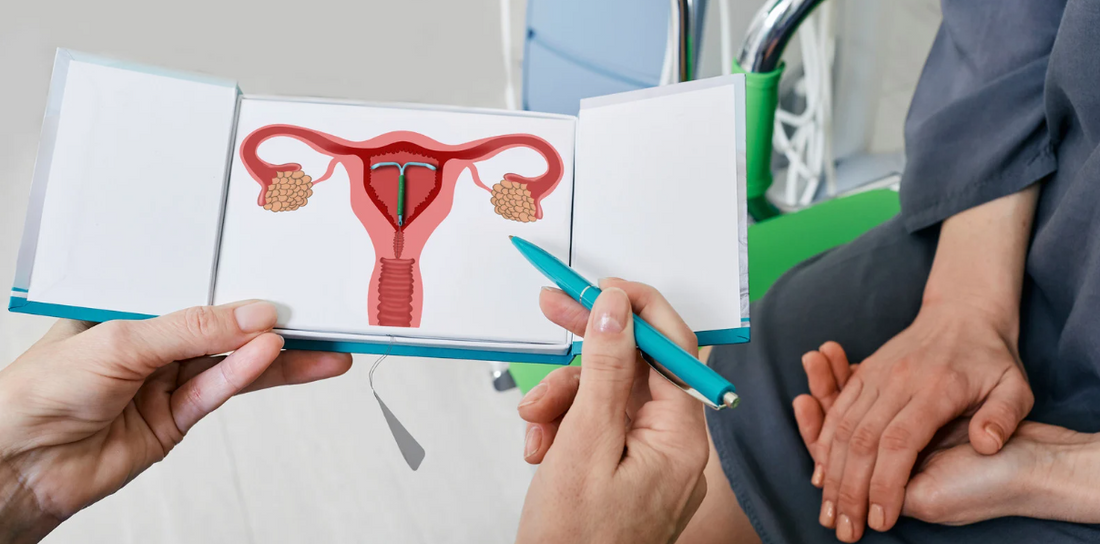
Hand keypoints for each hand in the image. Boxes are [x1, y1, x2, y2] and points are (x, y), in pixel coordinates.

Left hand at [0, 301, 351, 541]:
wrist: (19, 465)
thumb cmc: (38, 392)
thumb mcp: (120, 341)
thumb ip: (192, 329)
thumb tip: (251, 317)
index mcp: (129, 306)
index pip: (197, 287)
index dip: (240, 284)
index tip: (283, 281)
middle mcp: (151, 342)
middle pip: (224, 326)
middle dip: (271, 321)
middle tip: (318, 314)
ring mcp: (166, 381)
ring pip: (233, 362)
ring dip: (278, 356)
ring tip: (321, 346)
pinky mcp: (176, 418)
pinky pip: (221, 391)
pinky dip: (248, 374)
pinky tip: (276, 359)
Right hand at [516, 280, 709, 543]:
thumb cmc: (576, 543)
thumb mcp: (584, 442)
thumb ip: (603, 368)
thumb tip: (616, 308)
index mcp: (681, 438)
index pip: (673, 346)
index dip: (634, 308)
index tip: (596, 285)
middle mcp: (674, 446)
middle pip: (636, 367)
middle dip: (589, 347)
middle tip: (554, 309)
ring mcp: (651, 461)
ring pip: (608, 395)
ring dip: (564, 398)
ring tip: (536, 427)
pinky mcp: (627, 471)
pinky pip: (600, 426)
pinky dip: (566, 427)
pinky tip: (543, 448)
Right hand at [805, 300, 1032, 540]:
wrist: (961, 311)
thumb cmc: (991, 358)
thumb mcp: (1014, 386)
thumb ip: (1003, 416)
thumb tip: (985, 444)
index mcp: (934, 388)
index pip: (899, 442)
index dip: (885, 483)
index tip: (881, 519)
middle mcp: (897, 381)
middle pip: (860, 440)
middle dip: (848, 489)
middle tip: (844, 528)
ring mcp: (876, 375)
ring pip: (840, 427)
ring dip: (829, 471)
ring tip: (827, 509)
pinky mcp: (864, 374)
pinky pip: (836, 411)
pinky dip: (822, 443)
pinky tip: (820, 473)